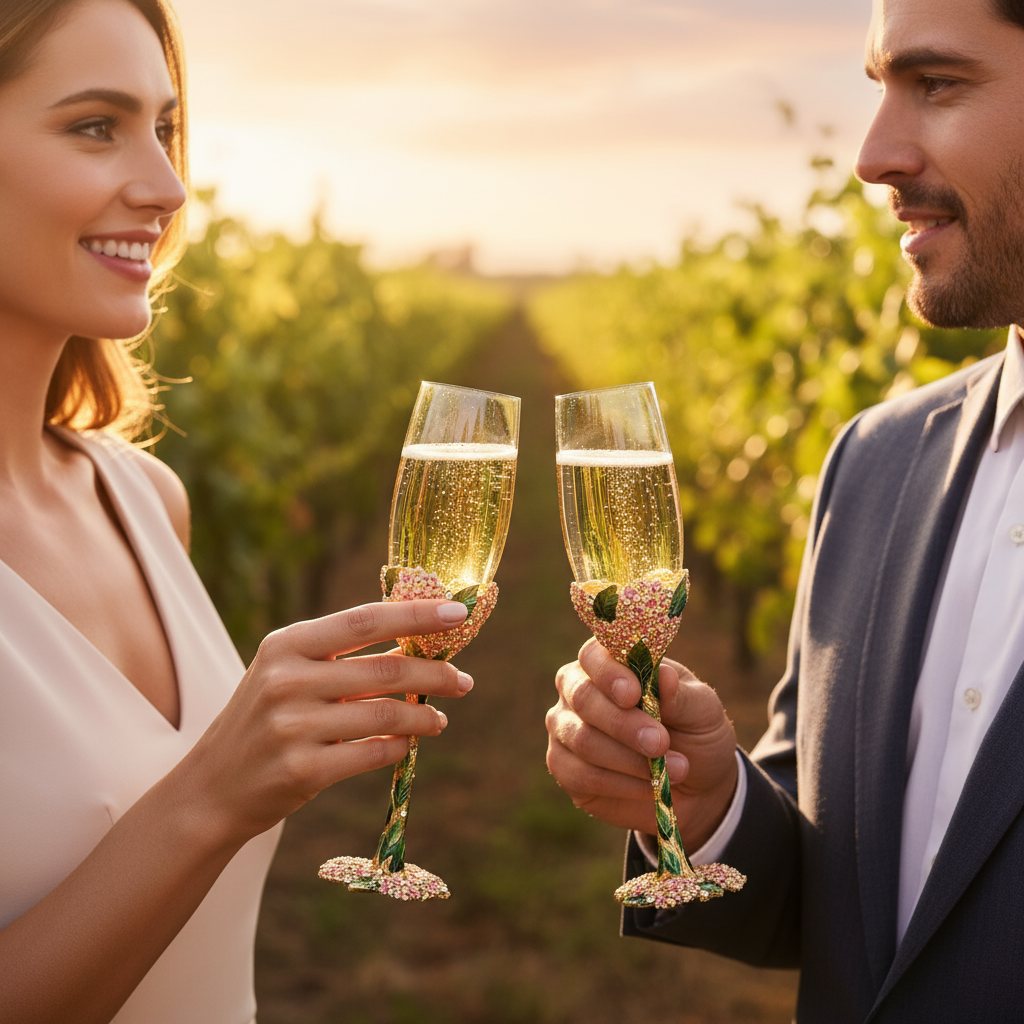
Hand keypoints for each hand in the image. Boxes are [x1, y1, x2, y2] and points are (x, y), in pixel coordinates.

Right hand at [181, 598, 473, 845]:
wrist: (212, 787)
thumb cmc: (264, 720)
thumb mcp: (288, 673)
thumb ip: (342, 657)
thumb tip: (417, 643)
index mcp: (287, 644)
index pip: (364, 620)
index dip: (415, 615)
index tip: (456, 612)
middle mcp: (287, 680)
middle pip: (385, 670)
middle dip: (434, 675)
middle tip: (463, 681)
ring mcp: (293, 726)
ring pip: (385, 714)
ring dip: (424, 717)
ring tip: (439, 719)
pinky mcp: (303, 770)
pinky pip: (373, 753)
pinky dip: (400, 747)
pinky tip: (409, 744)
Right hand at [546, 637, 737, 849]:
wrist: (697, 787)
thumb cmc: (695, 733)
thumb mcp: (702, 710)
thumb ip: (680, 694)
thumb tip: (663, 675)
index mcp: (609, 663)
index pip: (593, 656)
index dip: (609, 673)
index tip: (634, 694)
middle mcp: (578, 689)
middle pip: (583, 698)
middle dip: (623, 724)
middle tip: (661, 742)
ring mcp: (566, 728)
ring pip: (582, 740)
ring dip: (629, 759)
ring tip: (675, 770)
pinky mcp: (565, 769)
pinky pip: (580, 775)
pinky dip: (620, 784)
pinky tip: (650, 786)